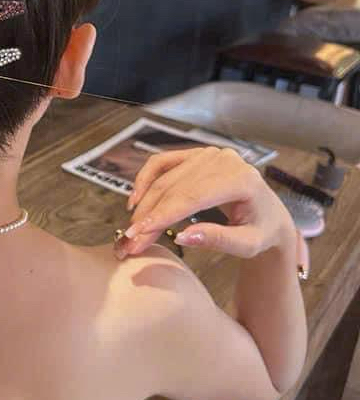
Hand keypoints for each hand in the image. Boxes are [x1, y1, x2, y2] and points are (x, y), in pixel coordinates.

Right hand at [121, 147, 296, 258]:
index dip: (161, 216)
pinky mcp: (195, 155)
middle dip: (148, 215)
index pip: (191, 197)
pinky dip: (145, 179)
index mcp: (241, 179)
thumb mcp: (247, 244)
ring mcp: (208, 154)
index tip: (138, 234)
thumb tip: (182, 238)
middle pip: (173, 188)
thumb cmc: (261, 231)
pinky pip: (162, 162)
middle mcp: (223, 160)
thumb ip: (218, 240)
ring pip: (164, 178)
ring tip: (133, 227)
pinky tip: (135, 198)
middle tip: (130, 240)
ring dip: (144, 203)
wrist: (268, 216)